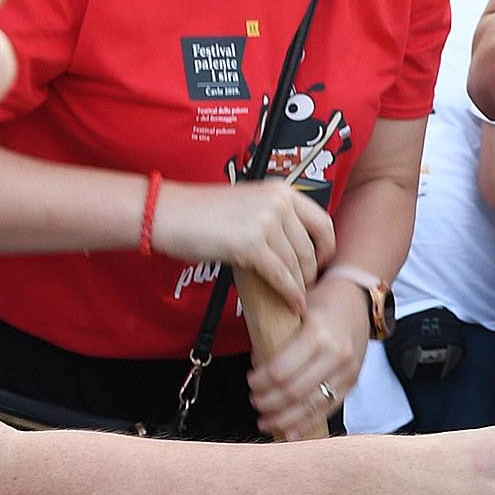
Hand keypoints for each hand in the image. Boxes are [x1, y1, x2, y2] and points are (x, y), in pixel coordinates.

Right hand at [152, 180, 337, 314]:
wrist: (167, 214)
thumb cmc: (201, 213)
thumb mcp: (249, 204)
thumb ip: (274, 218)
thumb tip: (296, 245)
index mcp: (281, 191)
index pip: (322, 221)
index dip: (327, 247)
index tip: (323, 262)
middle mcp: (278, 203)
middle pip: (310, 247)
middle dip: (311, 271)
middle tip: (306, 286)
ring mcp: (266, 223)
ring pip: (296, 264)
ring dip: (299, 285)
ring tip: (297, 297)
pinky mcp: (250, 245)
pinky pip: (280, 275)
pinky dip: (289, 293)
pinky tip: (292, 303)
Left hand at [247, 272, 367, 439]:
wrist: (359, 299)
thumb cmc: (323, 303)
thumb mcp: (297, 312)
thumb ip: (278, 340)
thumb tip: (258, 369)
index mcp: (318, 333)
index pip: (281, 370)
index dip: (259, 383)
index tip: (250, 382)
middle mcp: (336, 354)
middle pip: (294, 392)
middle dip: (268, 402)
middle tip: (255, 401)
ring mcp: (347, 370)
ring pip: (310, 406)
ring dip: (284, 418)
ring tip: (265, 420)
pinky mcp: (353, 382)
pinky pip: (328, 409)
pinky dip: (306, 424)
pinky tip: (289, 433)